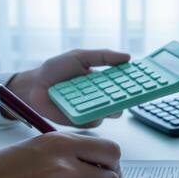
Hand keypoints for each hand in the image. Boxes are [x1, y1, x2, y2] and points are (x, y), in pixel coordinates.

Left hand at [6, 49, 130, 127]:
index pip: (123, 83)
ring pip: (109, 112)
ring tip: (113, 103)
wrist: (33, 86)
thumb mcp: (80, 57)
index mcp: (102, 81)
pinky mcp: (81, 121)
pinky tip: (89, 108)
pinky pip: (93, 120)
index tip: (145, 81)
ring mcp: (91, 109)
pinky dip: (93, 115)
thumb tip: (128, 57)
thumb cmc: (55, 70)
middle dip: (128, 98)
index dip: (134, 83)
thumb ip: (103, 56)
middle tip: (133, 95)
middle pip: (120, 100)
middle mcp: (99, 96)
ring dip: (112, 108)